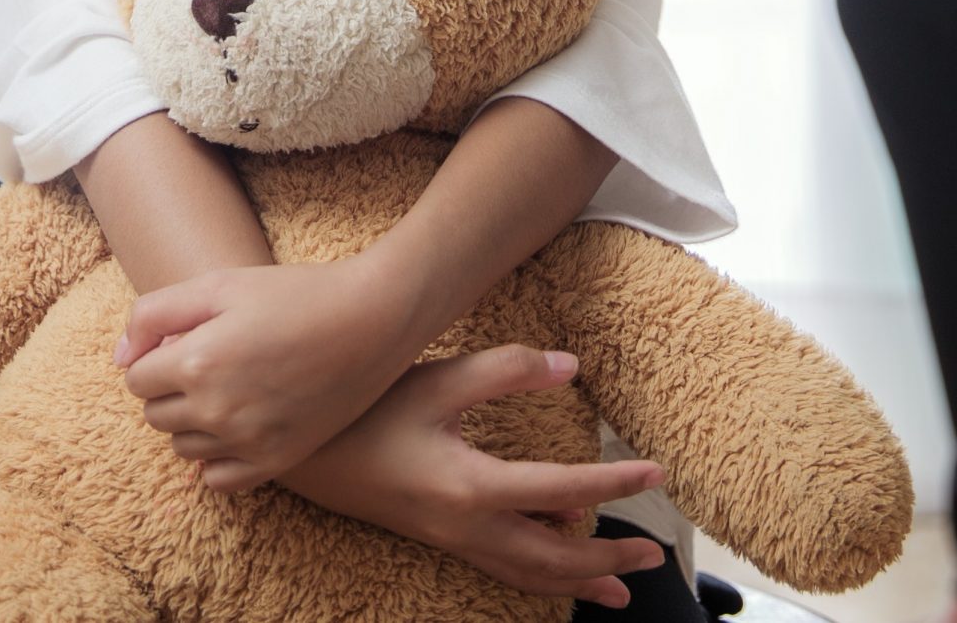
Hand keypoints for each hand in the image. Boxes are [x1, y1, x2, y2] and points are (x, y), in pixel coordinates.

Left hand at [120, 257, 424, 490]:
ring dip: (193, 422)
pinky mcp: (277, 461)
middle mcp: (217, 411)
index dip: (158, 357)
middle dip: (171, 389)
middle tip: (213, 360)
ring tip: (230, 388)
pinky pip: (218, 480)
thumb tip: (120, 361)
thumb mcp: (218, 284)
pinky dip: (217, 459)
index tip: (191, 340)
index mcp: (196, 363)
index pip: (136, 381)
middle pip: (156, 416)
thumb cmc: (294, 294)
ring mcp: (248, 441)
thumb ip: (154, 315)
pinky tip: (238, 426)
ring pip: (183, 448)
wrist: (371, 321)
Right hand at [279, 347, 670, 609]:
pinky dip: (539, 575)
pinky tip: (554, 566)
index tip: (655, 472)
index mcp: (470, 486)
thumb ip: (504, 370)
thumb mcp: (434, 378)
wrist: (301, 451)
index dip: (615, 482)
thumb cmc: (364, 409)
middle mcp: (465, 525)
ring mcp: (450, 538)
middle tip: (654, 555)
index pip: (563, 490)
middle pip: (553, 559)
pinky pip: (501, 568)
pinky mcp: (438, 537)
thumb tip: (570, 366)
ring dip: (579, 581)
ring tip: (620, 590)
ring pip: (527, 575)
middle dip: (608, 559)